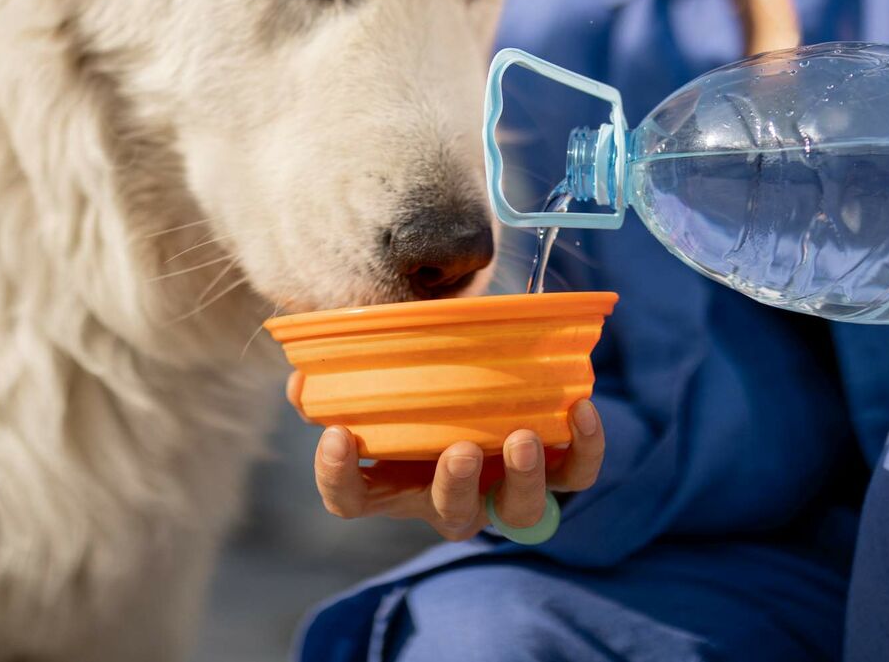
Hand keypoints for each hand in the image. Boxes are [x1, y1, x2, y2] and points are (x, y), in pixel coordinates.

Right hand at [310, 400, 604, 540]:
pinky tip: (580, 408)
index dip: (339, 477)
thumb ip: (340, 379)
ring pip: (517, 512)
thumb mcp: (377, 379)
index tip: (339, 437)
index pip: (353, 499)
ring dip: (522, 479)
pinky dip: (586, 448)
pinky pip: (576, 476)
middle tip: (458, 449)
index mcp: (395, 478)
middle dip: (454, 487)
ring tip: (520, 437)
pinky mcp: (555, 469)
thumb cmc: (419, 383)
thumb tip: (303, 379)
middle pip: (450, 516)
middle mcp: (448, 494)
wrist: (486, 373)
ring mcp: (502, 487)